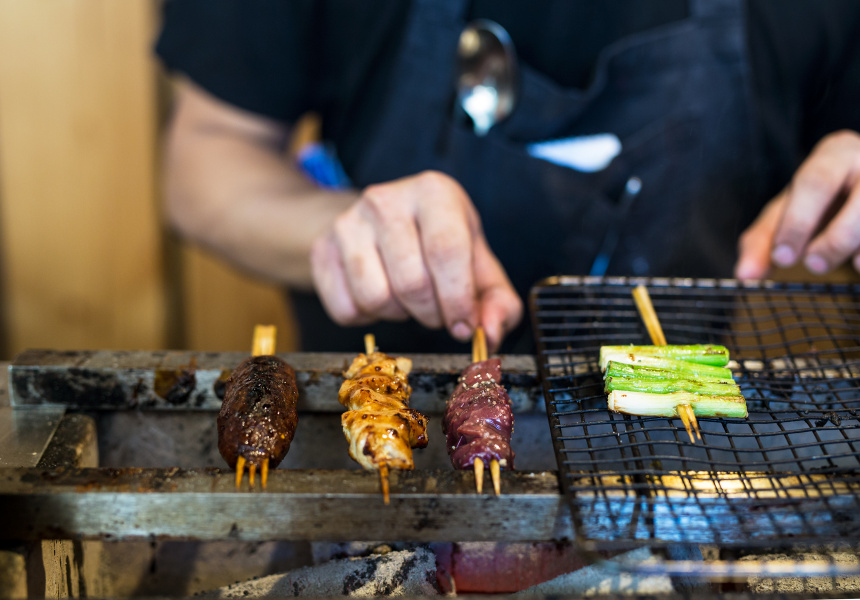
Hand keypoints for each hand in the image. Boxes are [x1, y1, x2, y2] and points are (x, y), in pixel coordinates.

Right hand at [310, 171, 522, 350]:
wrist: (379, 223)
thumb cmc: (439, 244)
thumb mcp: (478, 265)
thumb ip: (498, 303)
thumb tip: (489, 333)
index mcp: (434, 192)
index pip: (447, 252)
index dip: (458, 300)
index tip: (463, 323)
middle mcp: (386, 199)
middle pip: (412, 282)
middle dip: (431, 313)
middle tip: (436, 312)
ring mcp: (348, 222)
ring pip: (376, 298)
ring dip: (398, 315)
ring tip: (407, 300)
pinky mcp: (322, 248)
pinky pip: (345, 309)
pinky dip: (367, 318)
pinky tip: (379, 297)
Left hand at [735, 130, 859, 278]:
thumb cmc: (823, 199)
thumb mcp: (789, 211)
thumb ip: (764, 240)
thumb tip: (746, 275)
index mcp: (835, 153)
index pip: (814, 183)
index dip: (798, 223)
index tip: (783, 257)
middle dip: (835, 239)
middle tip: (814, 265)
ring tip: (853, 266)